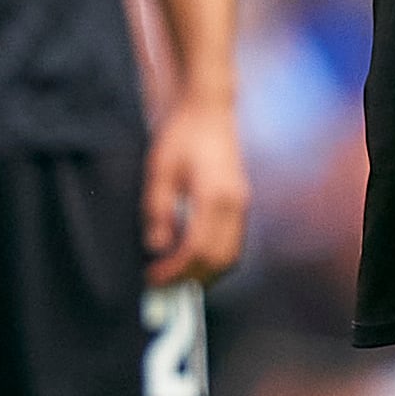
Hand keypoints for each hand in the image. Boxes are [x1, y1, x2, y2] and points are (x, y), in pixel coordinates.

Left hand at [144, 98, 249, 285]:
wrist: (208, 111)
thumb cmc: (181, 136)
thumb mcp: (159, 172)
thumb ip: (157, 212)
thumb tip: (157, 247)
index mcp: (214, 197)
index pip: (197, 249)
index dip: (175, 270)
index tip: (153, 278)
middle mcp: (235, 205)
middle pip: (219, 260)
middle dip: (191, 279)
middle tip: (163, 285)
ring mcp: (241, 205)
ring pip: (230, 255)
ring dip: (204, 272)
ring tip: (176, 276)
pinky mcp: (240, 204)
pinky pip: (232, 243)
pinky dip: (213, 258)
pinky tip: (191, 258)